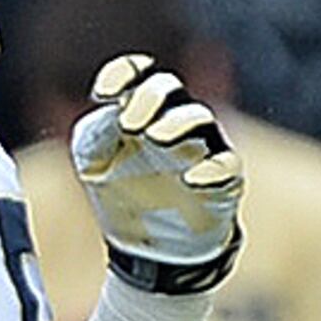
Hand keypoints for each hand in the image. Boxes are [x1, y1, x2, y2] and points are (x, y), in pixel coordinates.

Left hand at [72, 53, 244, 291]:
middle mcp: (171, 120)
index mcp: (138, 110)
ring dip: (179, 124)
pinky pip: (226, 167)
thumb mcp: (95, 161)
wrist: (146, 246)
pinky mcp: (221, 181)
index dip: (124, 74)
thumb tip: (112, 111)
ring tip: (156, 136)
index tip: (102, 93)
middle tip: (129, 123)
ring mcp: (199, 148)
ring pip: (198, 119)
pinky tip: (191, 178)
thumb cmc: (122, 191)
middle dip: (150, 97)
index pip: (136, 76)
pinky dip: (211, 170)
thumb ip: (97, 133)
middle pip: (168, 90)